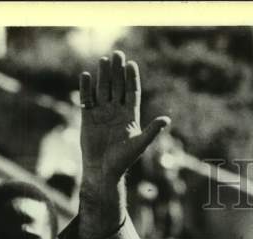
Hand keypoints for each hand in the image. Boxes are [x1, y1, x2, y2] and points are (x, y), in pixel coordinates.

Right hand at [78, 51, 169, 187]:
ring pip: (103, 90)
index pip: (131, 93)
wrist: (103, 170)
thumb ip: (152, 130)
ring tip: (104, 60)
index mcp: (130, 116)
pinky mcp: (88, 117)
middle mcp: (116, 112)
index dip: (131, 79)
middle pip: (117, 87)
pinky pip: (86, 99)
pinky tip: (86, 76)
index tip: (131, 64)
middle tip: (117, 54)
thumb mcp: (140, 143)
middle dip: (117, 71)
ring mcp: (102, 113)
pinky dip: (85, 88)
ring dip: (103, 75)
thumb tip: (167, 120)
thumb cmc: (123, 160)